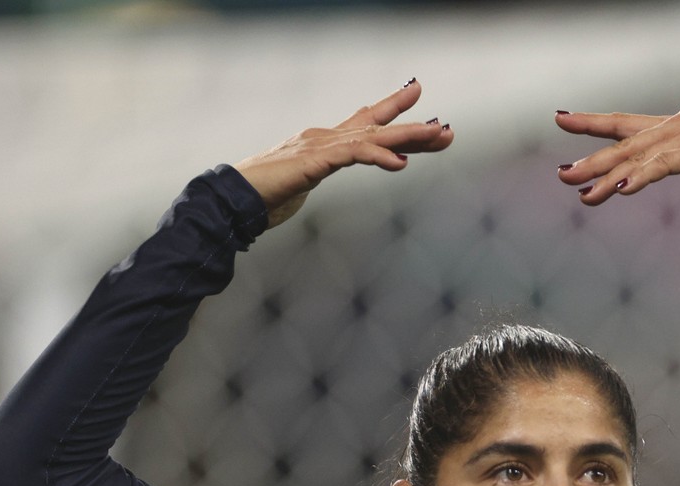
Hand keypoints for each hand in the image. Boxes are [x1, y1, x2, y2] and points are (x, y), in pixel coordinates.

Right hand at [233, 81, 453, 228]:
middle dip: (414, 129)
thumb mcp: (300, 183)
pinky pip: (353, 156)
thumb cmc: (263, 194)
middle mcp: (325, 138)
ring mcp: (319, 147)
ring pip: (373, 137)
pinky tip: (400, 163)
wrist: (233, 197)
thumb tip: (314, 176)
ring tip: (437, 137)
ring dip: (408, 137)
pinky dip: (378, 157)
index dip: (392, 110)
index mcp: (324, 144)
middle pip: (377, 128)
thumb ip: (313, 175)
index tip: (417, 94)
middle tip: (446, 130)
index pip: (365, 123)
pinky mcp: (314, 161)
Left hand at [554, 107, 679, 205]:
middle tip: (563, 176)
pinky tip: (622, 189)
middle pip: (623, 144)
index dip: (591, 121)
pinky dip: (641, 177)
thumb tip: (643, 166)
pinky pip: (663, 165)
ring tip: (585, 194)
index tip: (561, 120)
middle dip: (591, 160)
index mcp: (669, 127)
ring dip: (609, 177)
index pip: (622, 123)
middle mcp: (674, 126)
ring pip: (638, 157)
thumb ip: (666, 160)